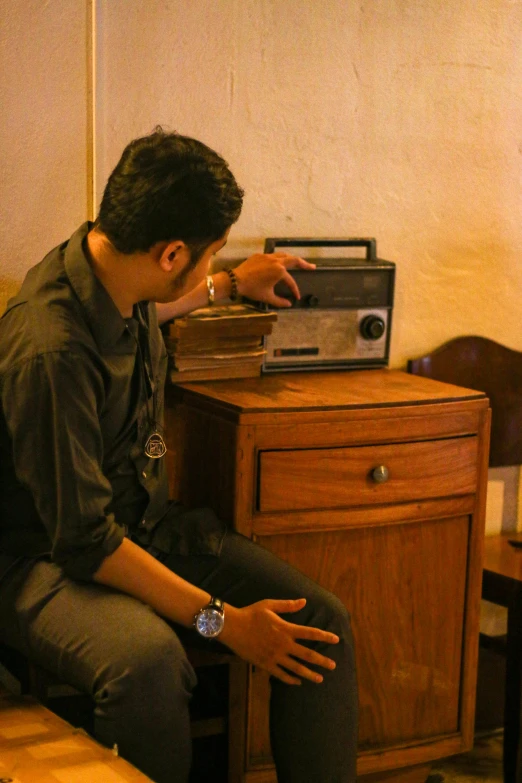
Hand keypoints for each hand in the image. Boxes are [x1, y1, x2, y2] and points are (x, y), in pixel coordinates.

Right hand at [221, 598, 338, 684]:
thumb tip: (304, 601)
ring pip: (296, 668)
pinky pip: (281, 674)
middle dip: (321, 660)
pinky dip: (290, 679)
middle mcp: (282, 644)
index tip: (336, 640)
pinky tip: (298, 682)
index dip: (324, 636)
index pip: (310, 633)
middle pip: (306, 654)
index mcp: (285, 628)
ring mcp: (274, 656)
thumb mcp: (269, 605)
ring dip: (310, 674)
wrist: (232, 627)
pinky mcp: (265, 664)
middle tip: (333, 666)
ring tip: (320, 679)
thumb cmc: (251, 613)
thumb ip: (288, 605)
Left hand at [234, 252, 315, 307]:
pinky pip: (272, 255)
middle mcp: (276, 261)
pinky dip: (279, 258)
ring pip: (284, 255)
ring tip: (298, 263)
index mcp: (280, 271)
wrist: (236, 280)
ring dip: (292, 259)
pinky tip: (279, 262)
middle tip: (312, 267)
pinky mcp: (260, 255)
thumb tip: (289, 304)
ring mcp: (268, 256)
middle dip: (304, 264)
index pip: (291, 281)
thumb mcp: (267, 297)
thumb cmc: (253, 289)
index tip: (296, 297)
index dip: (295, 290)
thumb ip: (280, 301)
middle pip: (294, 260)